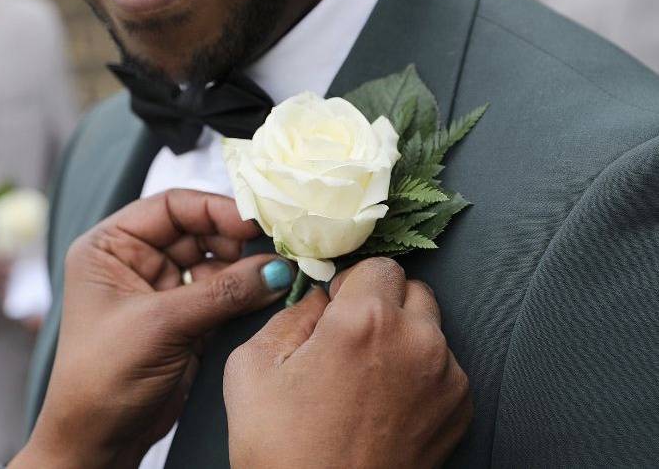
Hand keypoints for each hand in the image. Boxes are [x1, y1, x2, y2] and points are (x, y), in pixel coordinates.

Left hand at [12, 189, 292, 468]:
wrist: (100, 440)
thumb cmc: (102, 379)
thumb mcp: (161, 325)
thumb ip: (222, 292)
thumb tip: (276, 269)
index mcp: (110, 247)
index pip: (170, 207)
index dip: (214, 209)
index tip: (254, 222)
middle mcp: (136, 262)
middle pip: (199, 232)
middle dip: (236, 241)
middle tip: (274, 251)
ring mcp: (164, 291)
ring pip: (216, 263)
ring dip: (246, 269)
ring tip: (276, 276)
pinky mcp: (186, 319)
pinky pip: (224, 294)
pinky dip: (247, 294)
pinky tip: (268, 295)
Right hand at [224, 258, 472, 468]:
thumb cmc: (282, 450)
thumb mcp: (252, 365)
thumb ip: (292, 312)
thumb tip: (320, 297)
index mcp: (365, 320)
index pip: (377, 263)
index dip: (351, 282)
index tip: (337, 304)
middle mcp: (417, 341)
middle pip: (410, 289)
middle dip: (382, 303)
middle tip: (350, 337)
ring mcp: (446, 377)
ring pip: (430, 326)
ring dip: (403, 335)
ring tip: (366, 376)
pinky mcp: (460, 409)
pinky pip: (443, 366)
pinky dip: (419, 371)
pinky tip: (385, 400)